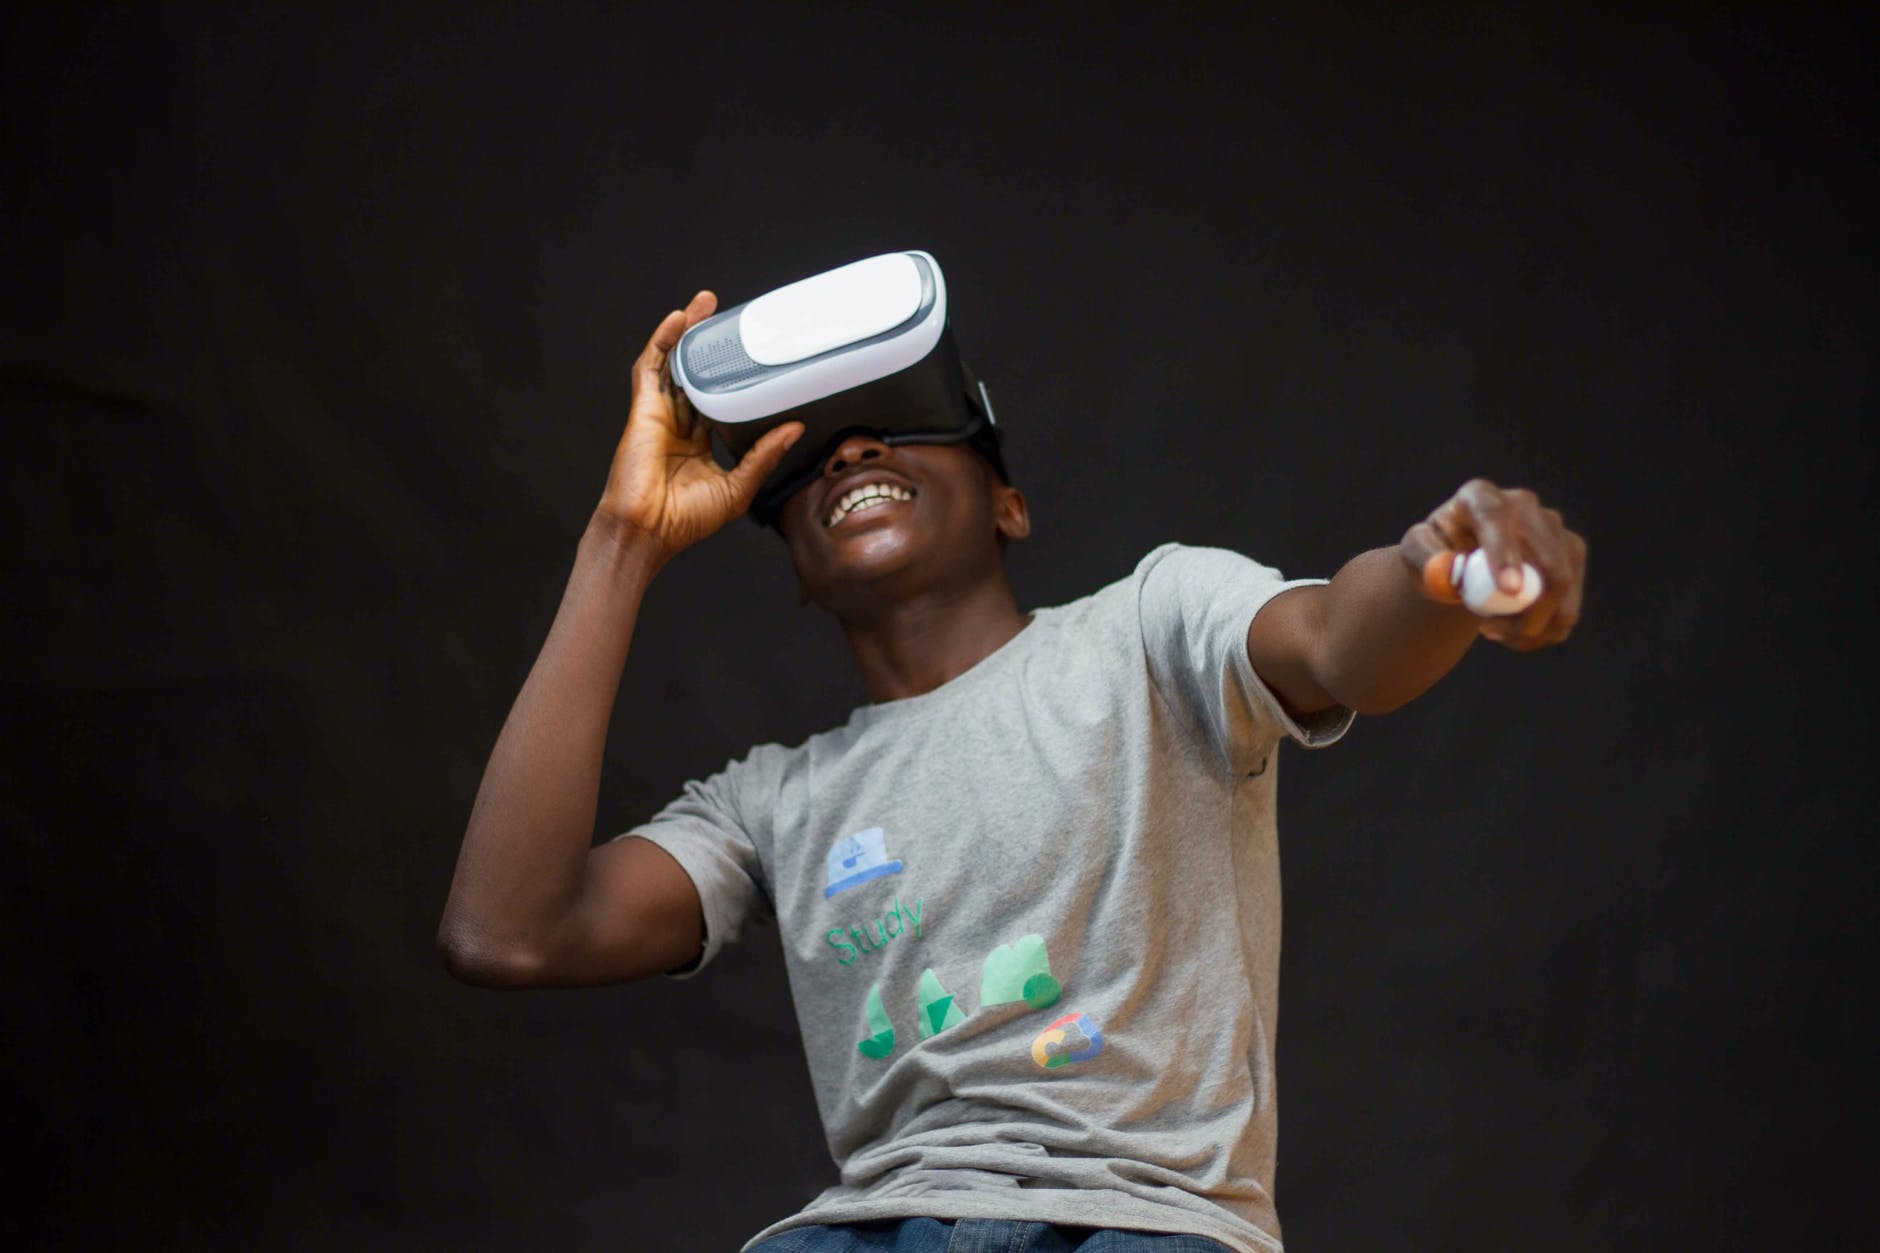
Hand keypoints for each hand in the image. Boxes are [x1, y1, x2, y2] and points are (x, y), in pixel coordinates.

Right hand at [596, 290, 803, 559]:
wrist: (647, 531)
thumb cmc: (683, 521)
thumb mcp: (738, 488)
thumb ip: (764, 456)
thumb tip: (795, 429)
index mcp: (698, 445)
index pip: (717, 401)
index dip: (730, 378)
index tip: (752, 359)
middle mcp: (678, 425)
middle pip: (695, 375)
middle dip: (708, 345)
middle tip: (730, 318)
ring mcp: (659, 414)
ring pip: (674, 363)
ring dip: (687, 332)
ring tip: (705, 304)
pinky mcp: (643, 409)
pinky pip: (651, 367)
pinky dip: (662, 341)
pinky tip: (678, 320)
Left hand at [1400, 478, 1586, 649]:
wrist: (1459, 563)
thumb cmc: (1434, 556)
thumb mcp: (1417, 555)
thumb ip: (1425, 559)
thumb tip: (1447, 570)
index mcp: (1479, 497)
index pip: (1496, 518)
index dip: (1506, 553)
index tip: (1509, 590)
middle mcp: (1523, 504)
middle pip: (1546, 560)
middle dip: (1526, 609)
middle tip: (1490, 633)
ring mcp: (1553, 527)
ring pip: (1563, 586)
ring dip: (1531, 625)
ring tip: (1494, 632)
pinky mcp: (1571, 552)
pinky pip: (1569, 603)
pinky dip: (1543, 631)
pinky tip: (1514, 632)